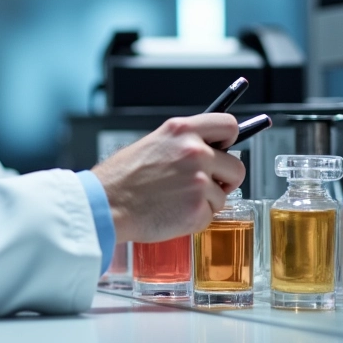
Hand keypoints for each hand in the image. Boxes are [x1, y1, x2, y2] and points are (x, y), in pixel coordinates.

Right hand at [90, 113, 243, 242]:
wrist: (106, 203)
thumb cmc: (122, 177)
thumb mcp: (153, 143)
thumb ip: (183, 143)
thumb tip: (208, 149)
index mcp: (181, 130)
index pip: (228, 124)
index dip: (229, 139)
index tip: (225, 147)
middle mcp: (195, 151)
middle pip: (236, 166)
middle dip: (224, 178)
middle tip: (202, 184)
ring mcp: (199, 181)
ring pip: (223, 194)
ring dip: (206, 200)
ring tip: (177, 199)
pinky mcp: (198, 209)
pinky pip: (211, 214)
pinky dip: (195, 217)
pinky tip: (173, 212)